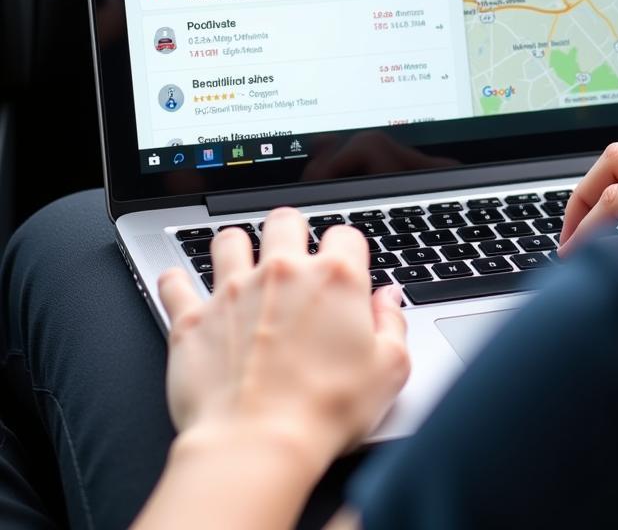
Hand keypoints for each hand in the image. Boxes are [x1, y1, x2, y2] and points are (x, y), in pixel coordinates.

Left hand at [157, 208, 409, 477]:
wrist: (258, 446)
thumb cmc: (326, 411)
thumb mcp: (389, 370)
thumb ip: (392, 325)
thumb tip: (389, 302)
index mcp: (335, 279)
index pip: (346, 235)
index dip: (349, 251)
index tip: (347, 269)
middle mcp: (283, 272)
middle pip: (285, 221)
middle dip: (291, 231)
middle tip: (292, 253)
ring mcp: (233, 291)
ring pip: (229, 240)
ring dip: (236, 247)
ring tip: (240, 261)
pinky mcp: (192, 319)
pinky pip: (174, 283)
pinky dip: (176, 283)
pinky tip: (181, 285)